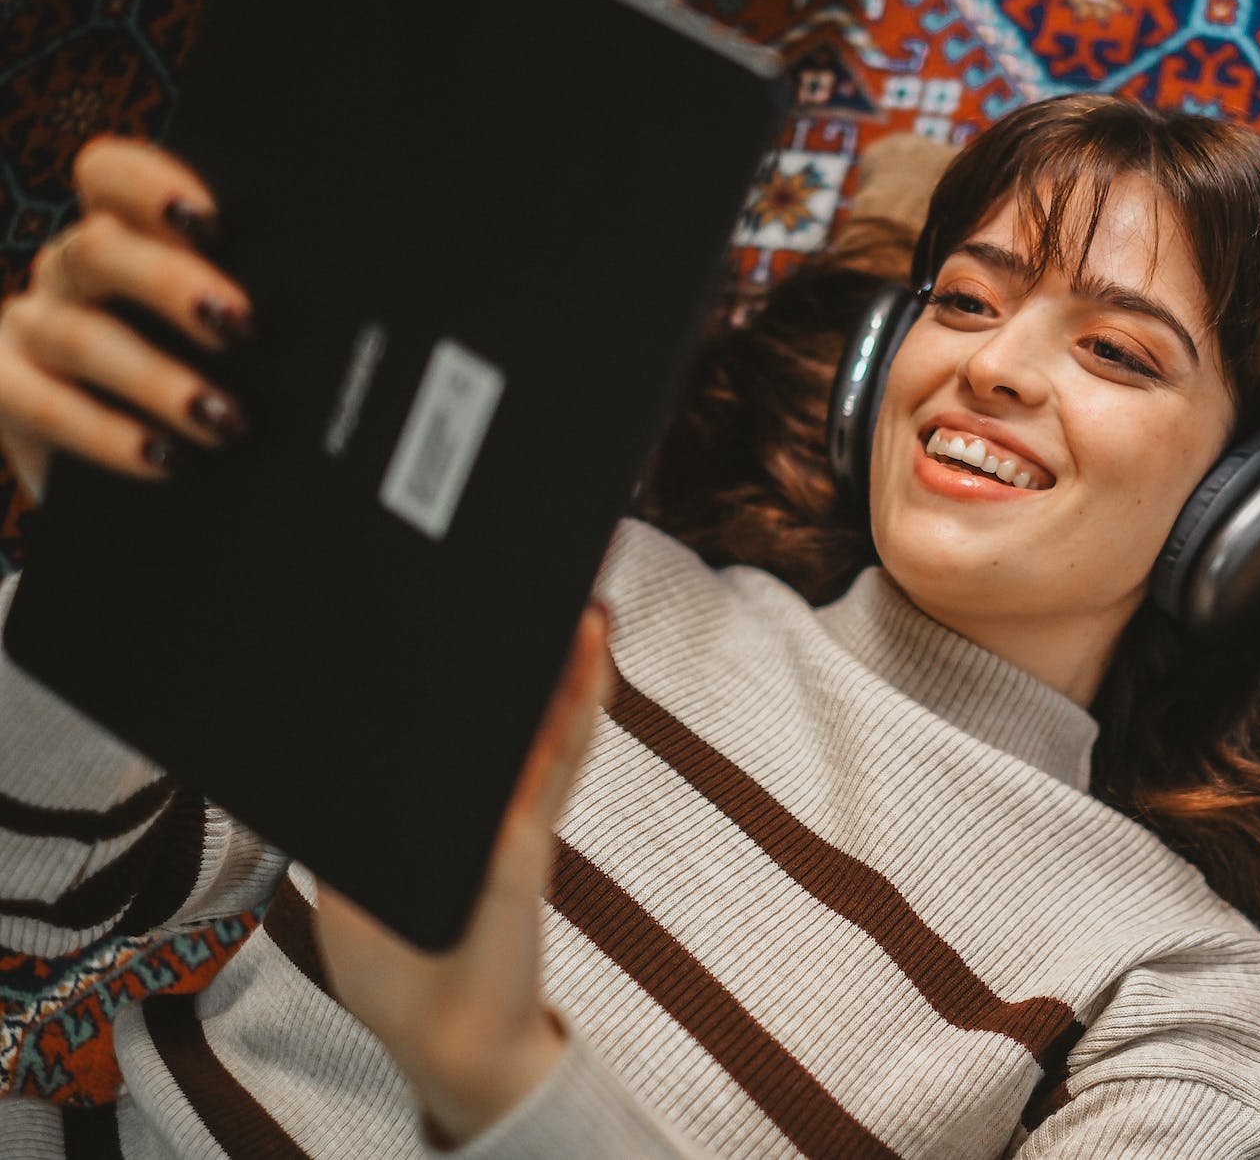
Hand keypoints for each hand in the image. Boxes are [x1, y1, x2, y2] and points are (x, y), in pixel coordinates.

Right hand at [0, 136, 251, 498]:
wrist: (142, 481)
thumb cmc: (213, 383)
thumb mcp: (230, 339)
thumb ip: (246, 310)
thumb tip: (330, 314)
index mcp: (123, 236)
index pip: (110, 176)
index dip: (149, 184)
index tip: (210, 218)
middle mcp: (70, 272)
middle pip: (100, 249)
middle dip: (170, 283)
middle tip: (239, 323)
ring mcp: (30, 328)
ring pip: (79, 335)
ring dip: (157, 379)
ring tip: (224, 420)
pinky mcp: (1, 390)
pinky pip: (45, 407)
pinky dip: (107, 435)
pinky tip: (164, 457)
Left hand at [312, 601, 611, 1146]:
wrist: (449, 1043)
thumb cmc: (400, 970)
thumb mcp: (347, 883)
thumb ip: (351, 825)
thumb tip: (318, 741)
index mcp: (461, 806)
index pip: (477, 718)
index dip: (483, 659)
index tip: (477, 593)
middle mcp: (500, 800)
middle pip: (525, 703)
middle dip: (540, 639)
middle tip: (554, 568)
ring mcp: (520, 816)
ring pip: (554, 715)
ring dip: (571, 651)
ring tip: (581, 589)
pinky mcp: (525, 842)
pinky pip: (556, 758)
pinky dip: (575, 702)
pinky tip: (588, 650)